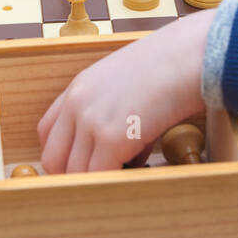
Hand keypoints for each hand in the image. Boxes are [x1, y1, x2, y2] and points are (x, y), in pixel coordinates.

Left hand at [37, 10, 214, 172]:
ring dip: (96, 181)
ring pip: (73, 173)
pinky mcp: (111, 137)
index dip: (62, 155)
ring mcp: (91, 120)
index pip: (46, 133)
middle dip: (73, 176)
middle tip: (102, 180)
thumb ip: (115, 115)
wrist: (192, 54)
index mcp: (79, 88)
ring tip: (124, 176)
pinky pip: (98, 175)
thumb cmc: (172, 67)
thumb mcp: (128, 82)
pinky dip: (112, 183)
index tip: (81, 165)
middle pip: (53, 158)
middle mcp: (77, 103)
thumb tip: (127, 155)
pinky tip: (134, 175)